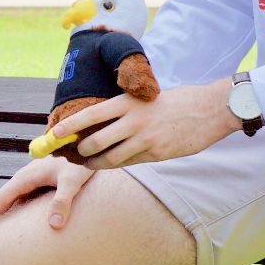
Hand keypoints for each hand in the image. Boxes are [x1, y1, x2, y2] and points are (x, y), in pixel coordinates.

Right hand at [0, 154, 92, 235]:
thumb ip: (62, 202)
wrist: (87, 144)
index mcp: (24, 178)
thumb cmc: (79, 161)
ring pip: (10, 200)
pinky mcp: (40, 182)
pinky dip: (14, 211)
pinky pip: (21, 199)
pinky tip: (18, 223)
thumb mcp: (72, 181)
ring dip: (0, 215)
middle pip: (0, 201)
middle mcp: (24, 178)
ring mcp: (31, 180)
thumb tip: (54, 226)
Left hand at [55, 80, 238, 169]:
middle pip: (96, 141)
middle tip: (76, 154)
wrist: (209, 109)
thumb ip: (125, 112)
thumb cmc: (176, 102)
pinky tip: (117, 162)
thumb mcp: (145, 100)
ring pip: (111, 158)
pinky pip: (131, 162)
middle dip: (83, 151)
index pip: (91, 115)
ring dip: (97, 163)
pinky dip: (121, 164)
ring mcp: (145, 139)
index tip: (55, 133)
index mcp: (128, 103)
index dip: (70, 125)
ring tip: (90, 164)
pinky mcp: (157, 154)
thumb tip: (101, 127)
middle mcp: (133, 121)